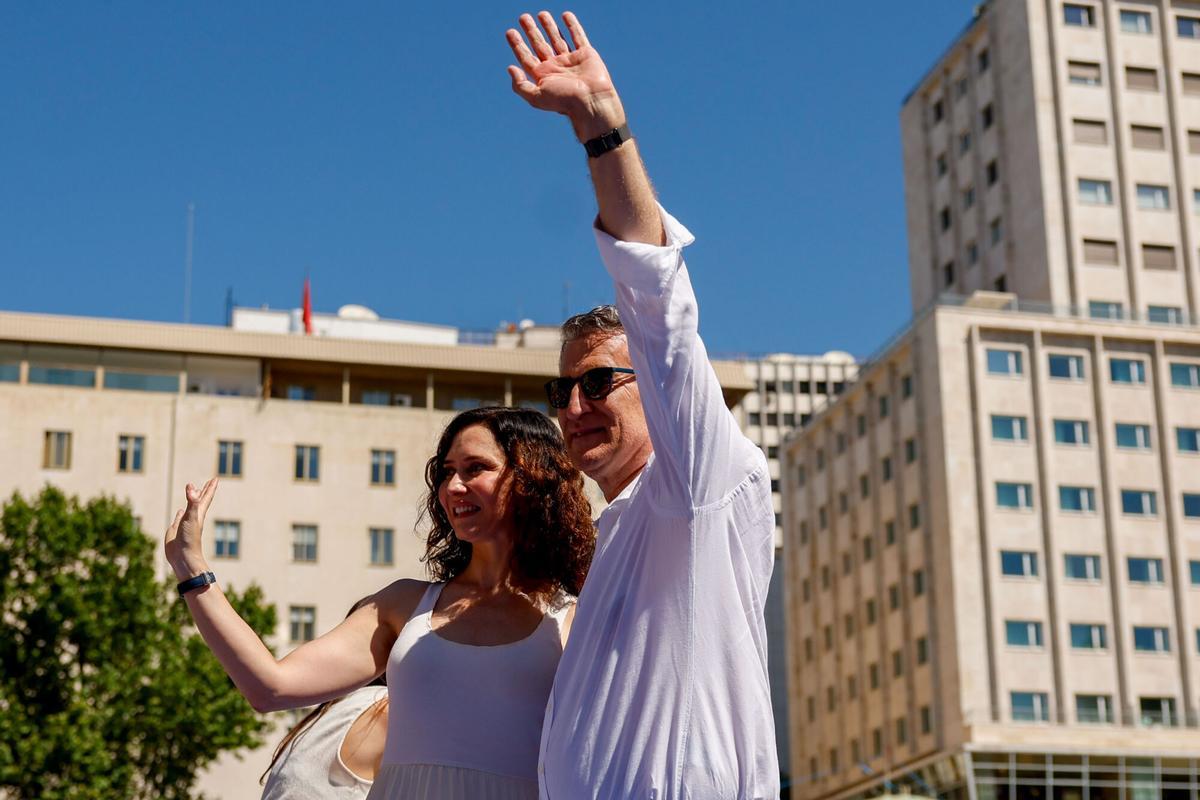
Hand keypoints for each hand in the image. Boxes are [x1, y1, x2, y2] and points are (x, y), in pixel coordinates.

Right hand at [164, 478, 217, 579]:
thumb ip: (192, 501)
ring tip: (193, 493)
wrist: (183, 556)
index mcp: (199, 513)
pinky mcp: (176, 529)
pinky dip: (180, 513)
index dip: (210, 487)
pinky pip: (178, 518)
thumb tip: (191, 485)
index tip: (216, 478)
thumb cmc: (190, 538)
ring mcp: (185, 523)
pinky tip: (180, 511)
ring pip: (190, 508)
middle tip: (211, 481)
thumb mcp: (191, 517)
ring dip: (192, 500)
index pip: (206, 497)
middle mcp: (193, 517)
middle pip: (201, 500)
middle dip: (205, 490)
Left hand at [505, 11, 624, 139]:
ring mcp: (570, 60)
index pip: (527, 57)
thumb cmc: (564, 101)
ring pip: (557, 39)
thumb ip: (520, 85)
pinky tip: (566, 15)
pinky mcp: (586, 54)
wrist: (591, 101)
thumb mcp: (536, 97)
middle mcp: (556, 68)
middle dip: (531, 31)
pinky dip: (572, 26)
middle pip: (540, 45)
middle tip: (523, 17)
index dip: (517, 45)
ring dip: (549, 26)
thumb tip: (510, 68)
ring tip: (541, 13)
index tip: (510, 31)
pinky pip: (578, 36)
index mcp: (543, 77)